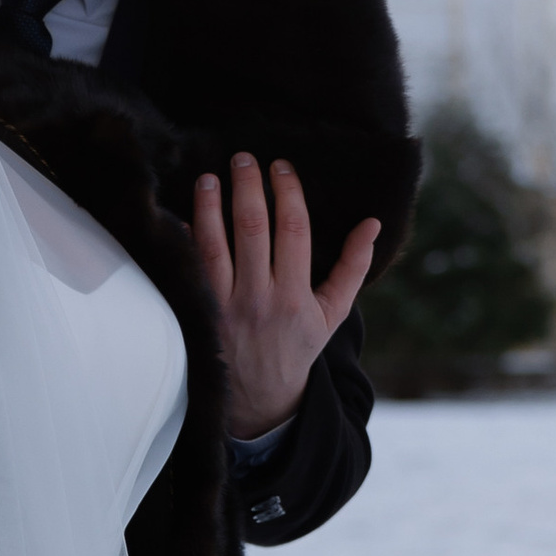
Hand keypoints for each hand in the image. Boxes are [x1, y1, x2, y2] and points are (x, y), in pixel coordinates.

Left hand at [192, 153, 379, 440]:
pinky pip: (190, 268)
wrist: (258, 398)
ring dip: (209, 206)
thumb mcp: (332, 313)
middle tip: (243, 157)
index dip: (287, 192)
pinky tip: (182, 214)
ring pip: (213, 244)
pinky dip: (184, 240)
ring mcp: (224, 305)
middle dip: (247, 187)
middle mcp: (258, 298)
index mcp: (295, 296)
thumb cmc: (297, 346)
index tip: (281, 166)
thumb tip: (372, 223)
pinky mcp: (199, 312)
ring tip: (208, 178)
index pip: (292, 229)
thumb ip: (353, 267)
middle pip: (251, 228)